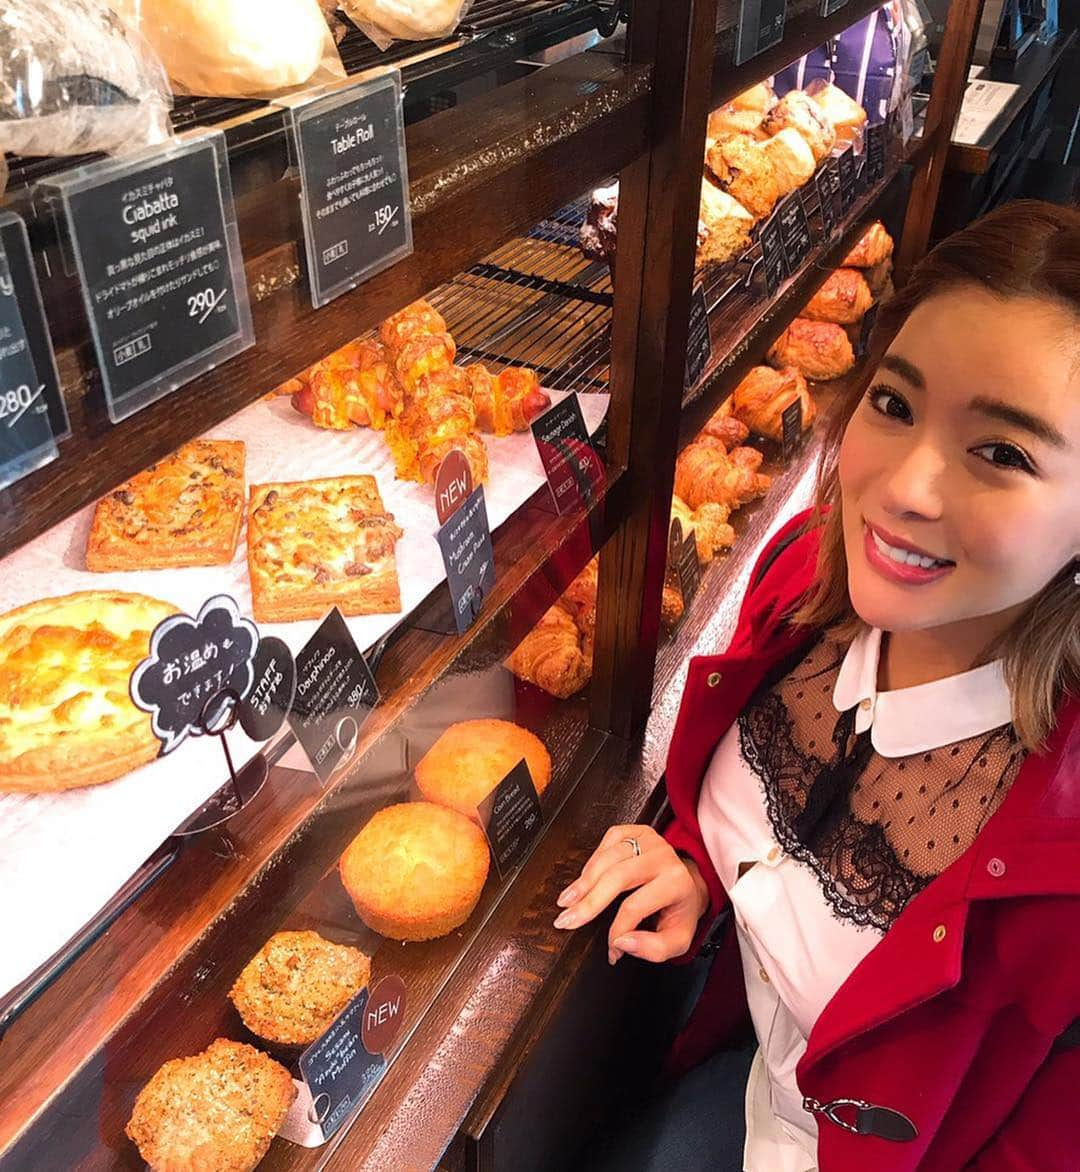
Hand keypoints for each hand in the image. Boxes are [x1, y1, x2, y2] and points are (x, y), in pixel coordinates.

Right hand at [553, 825, 709, 964]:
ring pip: (608, 858)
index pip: (634, 907)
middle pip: (617, 877)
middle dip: (588, 902)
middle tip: (566, 921)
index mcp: (676, 883)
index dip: (616, 932)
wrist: (688, 883)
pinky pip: (608, 841)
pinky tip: (584, 879)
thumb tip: (621, 943)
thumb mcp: (678, 939)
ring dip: (583, 882)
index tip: (609, 950)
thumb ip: (654, 949)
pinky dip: (592, 861)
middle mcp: (663, 856)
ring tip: (566, 901)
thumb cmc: (679, 911)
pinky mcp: (637, 830)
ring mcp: (650, 839)